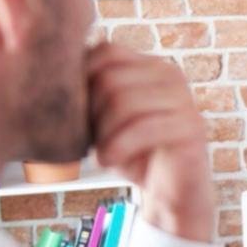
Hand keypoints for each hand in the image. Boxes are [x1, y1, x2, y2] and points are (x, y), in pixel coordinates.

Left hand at [87, 42, 212, 241]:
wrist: (169, 194)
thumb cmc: (133, 156)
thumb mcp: (105, 119)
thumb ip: (91, 92)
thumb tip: (55, 72)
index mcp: (150, 66)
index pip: (106, 52)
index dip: (82, 80)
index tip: (77, 115)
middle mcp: (171, 75)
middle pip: (110, 78)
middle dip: (91, 113)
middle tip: (91, 141)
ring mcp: (184, 99)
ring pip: (123, 102)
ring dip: (103, 134)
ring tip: (103, 154)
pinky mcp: (191, 126)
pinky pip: (143, 127)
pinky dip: (118, 147)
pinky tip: (109, 161)